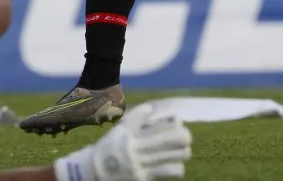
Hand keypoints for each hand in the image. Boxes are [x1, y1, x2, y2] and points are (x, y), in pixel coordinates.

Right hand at [55, 103, 192, 180]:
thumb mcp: (119, 129)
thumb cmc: (110, 146)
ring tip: (183, 151)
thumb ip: (136, 118)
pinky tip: (175, 165)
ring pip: (173, 158)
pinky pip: (168, 172)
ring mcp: (141, 166)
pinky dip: (176, 168)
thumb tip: (151, 107)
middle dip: (183, 137)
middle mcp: (137, 150)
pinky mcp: (144, 179)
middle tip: (186, 138)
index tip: (178, 122)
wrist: (96, 171)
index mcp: (132, 135)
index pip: (158, 125)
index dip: (173, 124)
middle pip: (171, 140)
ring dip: (182, 153)